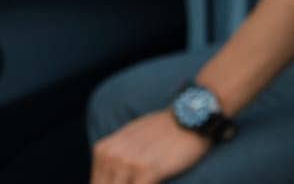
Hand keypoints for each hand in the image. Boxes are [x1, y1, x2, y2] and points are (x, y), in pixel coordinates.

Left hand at [91, 109, 211, 183]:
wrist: (190, 115)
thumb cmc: (163, 129)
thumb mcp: (129, 138)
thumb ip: (115, 157)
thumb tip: (111, 179)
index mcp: (104, 150)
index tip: (127, 181)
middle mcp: (111, 155)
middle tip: (136, 180)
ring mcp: (128, 163)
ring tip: (146, 179)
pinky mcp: (147, 170)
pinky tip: (157, 182)